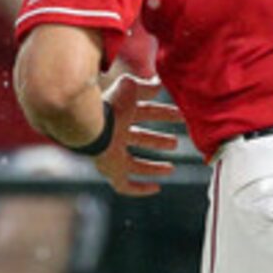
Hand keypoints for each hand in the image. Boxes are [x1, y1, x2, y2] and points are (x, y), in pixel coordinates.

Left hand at [91, 70, 180, 197]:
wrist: (91, 127)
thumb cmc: (111, 106)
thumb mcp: (132, 90)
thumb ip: (145, 86)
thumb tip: (158, 84)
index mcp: (120, 114)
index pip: (145, 113)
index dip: (163, 114)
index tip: (180, 116)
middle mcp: (115, 135)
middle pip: (140, 138)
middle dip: (158, 140)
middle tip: (176, 143)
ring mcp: (112, 155)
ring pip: (134, 164)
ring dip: (153, 167)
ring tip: (171, 169)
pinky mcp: (111, 170)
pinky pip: (125, 185)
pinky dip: (140, 188)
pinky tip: (156, 188)